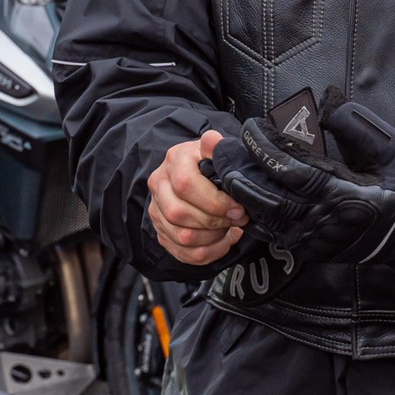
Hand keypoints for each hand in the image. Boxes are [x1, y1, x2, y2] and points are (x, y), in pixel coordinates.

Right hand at [147, 131, 246, 264]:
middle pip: (179, 214)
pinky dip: (209, 252)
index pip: (185, 185)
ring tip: (229, 229)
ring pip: (181, 237)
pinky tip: (222, 241)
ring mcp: (157, 210)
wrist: (197, 170)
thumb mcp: (217, 150)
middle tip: (237, 220)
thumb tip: (213, 140)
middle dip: (215, 222)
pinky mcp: (161, 231)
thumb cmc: (212, 162)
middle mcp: (159, 184)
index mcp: (174, 160)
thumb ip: (218, 147)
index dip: (214, 202)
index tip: (238, 208)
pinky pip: (183, 254)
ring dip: (213, 239)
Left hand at [203, 94, 394, 268]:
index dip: (265, 149)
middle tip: (219, 147)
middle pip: (268, 200)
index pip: (292, 172)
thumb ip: (355, 124)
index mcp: (347, 198)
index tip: (249, 125)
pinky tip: (240, 194)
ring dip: (240, 193)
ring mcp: (318, 242)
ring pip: (266, 219)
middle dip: (240, 171)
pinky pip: (275, 233)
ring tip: (222, 166)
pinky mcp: (314, 251)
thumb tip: (323, 102)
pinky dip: (254, 213)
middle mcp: (327, 225)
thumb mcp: (392, 147)